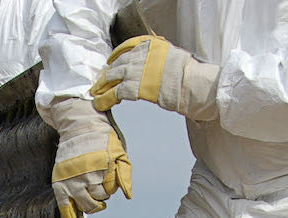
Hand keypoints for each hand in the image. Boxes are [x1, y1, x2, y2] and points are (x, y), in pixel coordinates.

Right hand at [47, 99, 131, 217]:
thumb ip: (125, 174)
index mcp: (103, 167)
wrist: (78, 126)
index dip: (110, 185)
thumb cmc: (101, 140)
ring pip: (85, 205)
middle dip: (101, 194)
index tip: (106, 175)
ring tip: (90, 193)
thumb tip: (127, 196)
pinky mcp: (60, 183)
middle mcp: (87, 175)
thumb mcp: (119, 153)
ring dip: (90, 203)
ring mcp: (72, 180)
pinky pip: (65, 206)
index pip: (111, 190)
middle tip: (97, 183)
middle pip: (99, 199)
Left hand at [91, 35, 218, 120]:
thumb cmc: (187, 75)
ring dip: (102, 86)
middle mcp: (141, 54)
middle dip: (107, 73)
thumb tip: (151, 66)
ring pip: (112, 76)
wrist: (191, 84)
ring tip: (95, 93)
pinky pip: (115, 92)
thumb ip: (158, 59)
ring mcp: (137, 69)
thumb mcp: (172, 57)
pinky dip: (106, 98)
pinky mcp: (135, 86)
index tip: (109, 62)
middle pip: (117, 63)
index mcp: (151, 45)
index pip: (127, 46)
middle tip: (99, 82)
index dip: (116, 55)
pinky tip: (100, 103)